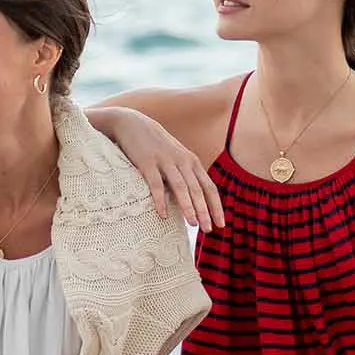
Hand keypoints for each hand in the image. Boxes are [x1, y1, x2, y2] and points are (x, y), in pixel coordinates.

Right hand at [102, 108, 224, 230]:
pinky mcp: (147, 163)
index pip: (209, 187)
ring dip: (188, 206)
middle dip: (205, 211)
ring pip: (181, 187)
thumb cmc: (156, 146)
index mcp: (191, 162)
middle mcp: (182, 161)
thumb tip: (195, 201)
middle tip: (209, 230)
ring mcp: (165, 161)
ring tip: (193, 224)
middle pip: (197, 190)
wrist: (133, 124)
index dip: (216, 206)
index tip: (221, 225)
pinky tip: (163, 215)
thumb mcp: (176, 158)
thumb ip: (185, 175)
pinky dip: (160, 200)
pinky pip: (156, 185)